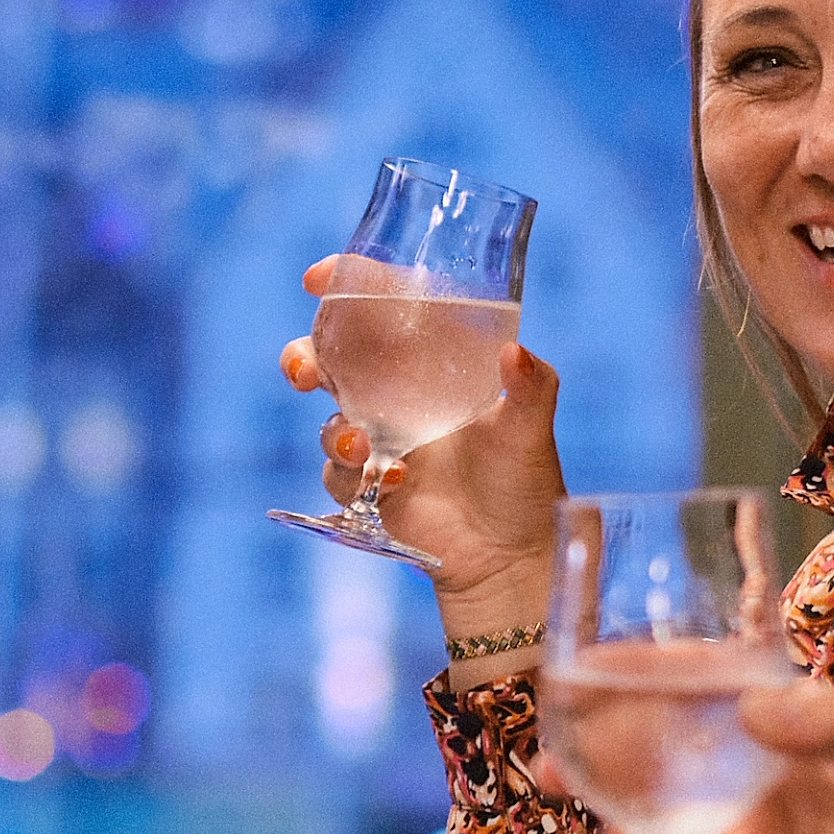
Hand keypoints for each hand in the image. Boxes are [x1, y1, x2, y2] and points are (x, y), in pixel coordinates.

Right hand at [280, 257, 568, 663]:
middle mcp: (397, 397)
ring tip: (361, 445)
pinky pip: (340, 475)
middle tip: (304, 371)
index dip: (344, 288)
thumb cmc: (525, 481)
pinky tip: (397, 481)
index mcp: (431, 364)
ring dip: (334, 431)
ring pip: (328, 422)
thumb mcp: (531, 427)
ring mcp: (379, 442)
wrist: (511, 555)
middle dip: (302, 358)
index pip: (378, 312)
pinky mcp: (369, 487)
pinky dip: (357, 476)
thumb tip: (515, 352)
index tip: (318, 278)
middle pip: (328, 362)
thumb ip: (530, 386)